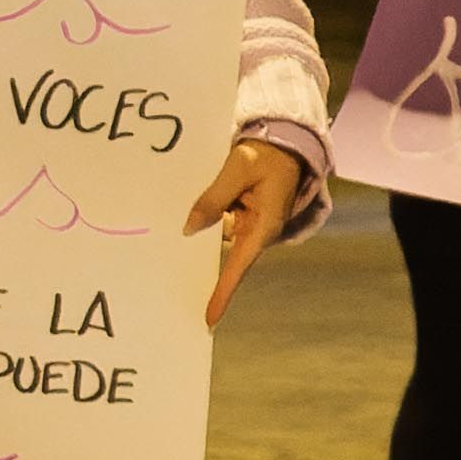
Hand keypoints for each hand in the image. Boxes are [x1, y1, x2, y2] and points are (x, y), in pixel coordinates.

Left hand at [184, 136, 307, 327]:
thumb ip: (213, 199)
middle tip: (175, 284)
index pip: (239, 266)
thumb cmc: (266, 154)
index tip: (210, 318)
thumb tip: (189, 229)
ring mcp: (252, 225)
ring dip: (205, 232)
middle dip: (204, 268)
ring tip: (186, 225)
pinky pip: (222, 224)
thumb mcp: (237, 169)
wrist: (284, 142)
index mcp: (264, 226)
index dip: (223, 292)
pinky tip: (193, 213)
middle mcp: (259, 231)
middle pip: (227, 258)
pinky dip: (209, 220)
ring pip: (221, 238)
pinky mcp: (245, 216)